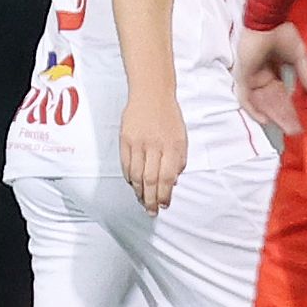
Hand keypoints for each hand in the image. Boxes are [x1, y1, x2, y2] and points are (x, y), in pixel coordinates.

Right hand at [118, 93, 187, 214]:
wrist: (151, 94)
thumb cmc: (169, 116)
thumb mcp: (182, 137)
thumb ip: (179, 160)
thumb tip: (173, 182)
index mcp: (173, 146)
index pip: (167, 177)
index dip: (164, 195)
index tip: (164, 205)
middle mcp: (155, 146)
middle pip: (150, 180)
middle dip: (151, 200)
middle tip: (152, 212)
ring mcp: (138, 143)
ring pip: (136, 175)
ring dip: (139, 192)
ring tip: (142, 201)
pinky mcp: (125, 140)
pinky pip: (125, 165)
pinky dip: (129, 179)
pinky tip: (133, 186)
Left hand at [236, 23, 306, 135]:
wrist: (268, 22)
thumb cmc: (282, 34)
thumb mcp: (299, 58)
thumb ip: (305, 76)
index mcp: (273, 69)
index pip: (282, 93)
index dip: (291, 105)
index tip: (301, 117)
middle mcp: (262, 75)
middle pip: (273, 101)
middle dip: (284, 115)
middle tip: (294, 129)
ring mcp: (252, 77)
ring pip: (262, 102)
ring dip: (273, 115)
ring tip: (285, 128)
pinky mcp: (243, 77)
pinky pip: (246, 98)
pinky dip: (254, 110)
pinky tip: (266, 121)